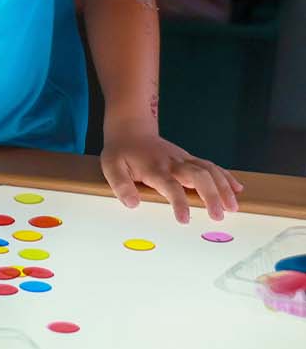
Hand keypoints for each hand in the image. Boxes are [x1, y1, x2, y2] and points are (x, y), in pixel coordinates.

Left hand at [101, 121, 243, 222]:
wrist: (131, 128)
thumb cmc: (121, 151)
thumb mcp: (111, 166)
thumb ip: (120, 185)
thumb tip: (132, 204)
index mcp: (153, 168)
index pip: (169, 185)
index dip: (178, 202)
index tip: (185, 220)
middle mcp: (173, 163)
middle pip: (198, 176)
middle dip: (211, 195)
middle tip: (219, 216)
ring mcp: (184, 159)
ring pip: (209, 170)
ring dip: (223, 188)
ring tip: (233, 208)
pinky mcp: (190, 158)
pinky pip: (212, 165)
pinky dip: (226, 176)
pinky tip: (237, 189)